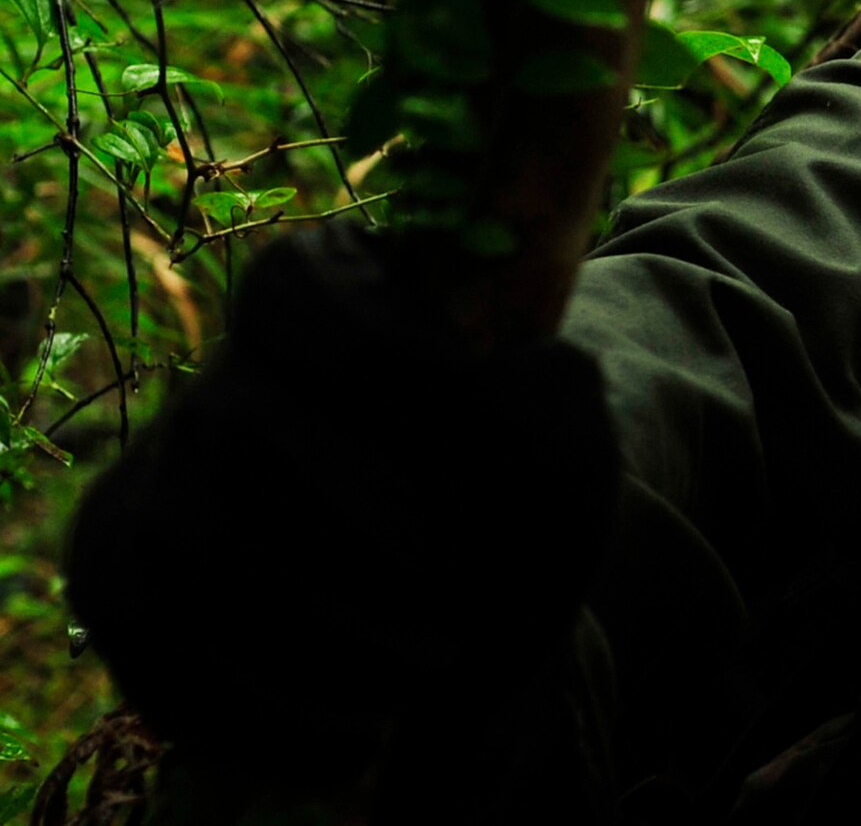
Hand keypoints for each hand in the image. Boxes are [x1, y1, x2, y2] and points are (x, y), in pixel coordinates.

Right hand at [63, 224, 619, 796]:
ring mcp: (164, 476)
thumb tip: (509, 379)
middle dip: (363, 526)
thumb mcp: (567, 442)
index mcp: (331, 304)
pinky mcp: (126, 577)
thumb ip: (549, 401)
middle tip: (461, 603)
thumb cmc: (515, 503)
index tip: (472, 415)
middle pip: (239, 422)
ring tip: (425, 678)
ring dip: (322, 627)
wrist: (461, 616)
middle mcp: (229, 377)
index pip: (300, 287)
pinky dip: (255, 705)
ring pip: (193, 540)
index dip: (377, 349)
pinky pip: (148, 637)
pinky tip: (348, 739)